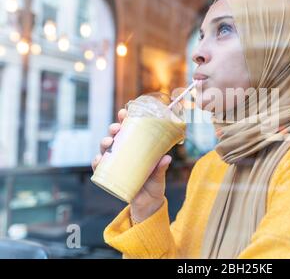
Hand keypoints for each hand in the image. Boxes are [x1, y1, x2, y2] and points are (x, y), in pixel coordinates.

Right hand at [91, 108, 170, 222]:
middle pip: (115, 137)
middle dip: (113, 130)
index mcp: (136, 148)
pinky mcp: (110, 176)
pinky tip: (98, 160)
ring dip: (104, 143)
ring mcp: (116, 164)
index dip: (124, 119)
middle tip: (116, 129)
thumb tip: (167, 158)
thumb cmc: (154, 185)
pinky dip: (96, 163)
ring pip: (105, 149)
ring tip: (108, 143)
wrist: (148, 204)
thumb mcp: (159, 176)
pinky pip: (100, 168)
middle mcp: (124, 153)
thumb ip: (161, 168)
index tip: (124, 112)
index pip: (129, 130)